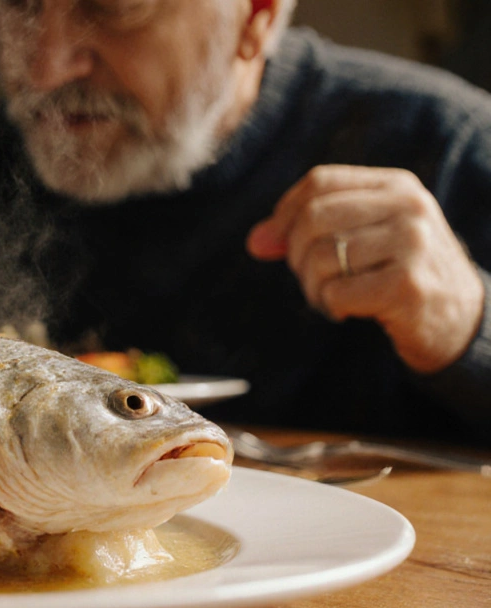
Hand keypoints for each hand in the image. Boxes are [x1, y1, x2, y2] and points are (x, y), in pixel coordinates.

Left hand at [247, 164, 484, 373]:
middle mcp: (409, 207)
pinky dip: (331, 306)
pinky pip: (337, 292)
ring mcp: (412, 244)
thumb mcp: (364, 237)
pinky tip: (349, 309)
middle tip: (311, 278)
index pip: (319, 182)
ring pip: (322, 258)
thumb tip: (255, 241)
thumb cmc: (399, 273)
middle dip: (296, 256)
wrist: (460, 318)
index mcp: (396, 186)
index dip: (285, 212)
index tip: (276, 242)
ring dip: (313, 287)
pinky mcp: (408, 285)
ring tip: (332, 296)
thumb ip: (308, 231)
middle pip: (313, 219)